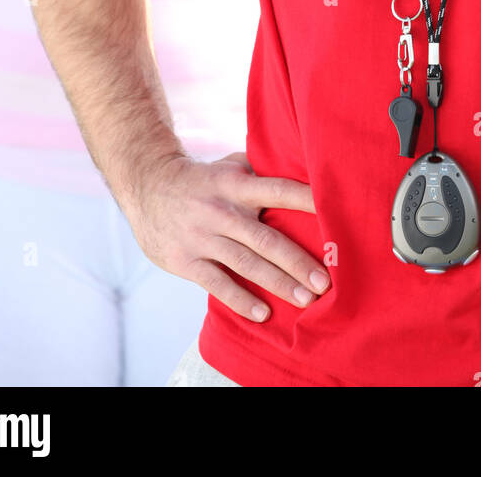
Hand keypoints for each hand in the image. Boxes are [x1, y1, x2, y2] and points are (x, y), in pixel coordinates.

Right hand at [127, 149, 330, 322]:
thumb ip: (261, 170)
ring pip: (246, 264)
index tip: (334, 214)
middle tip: (325, 282)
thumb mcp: (228, 166)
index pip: (277, 190)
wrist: (146, 186)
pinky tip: (263, 313)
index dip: (305, 199)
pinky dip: (241, 300)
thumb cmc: (202, 180)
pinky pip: (217, 284)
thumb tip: (302, 167)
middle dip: (297, 262)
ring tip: (306, 300)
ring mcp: (203, 237)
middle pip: (266, 239)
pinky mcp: (186, 261)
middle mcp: (222, 211)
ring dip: (278, 283)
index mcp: (236, 185)